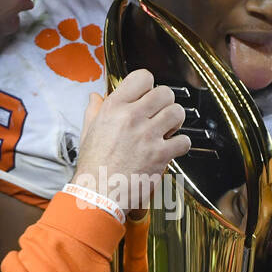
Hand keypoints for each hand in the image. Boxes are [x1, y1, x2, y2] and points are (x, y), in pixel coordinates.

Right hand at [71, 70, 189, 212]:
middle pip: (165, 92)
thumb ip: (94, 112)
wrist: (97, 195)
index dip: (148, 86)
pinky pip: (184, 140)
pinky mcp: (160, 155)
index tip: (147, 96)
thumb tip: (95, 97)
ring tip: (167, 130)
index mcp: (114, 108)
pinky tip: (171, 148)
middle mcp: (131, 117)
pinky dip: (181, 145)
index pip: (143, 77)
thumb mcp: (88, 133)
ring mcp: (147, 136)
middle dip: (165, 103)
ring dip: (175, 121)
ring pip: (177, 112)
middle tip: (160, 115)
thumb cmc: (92, 167)